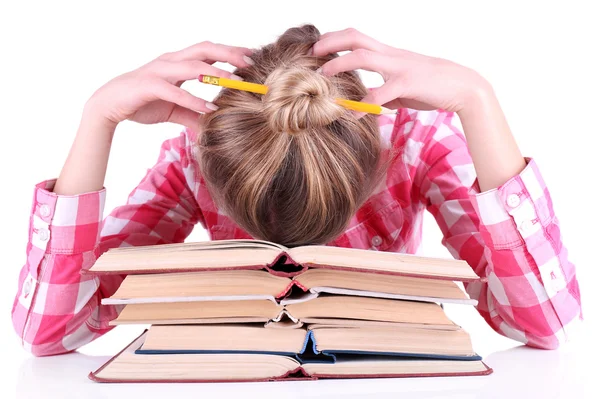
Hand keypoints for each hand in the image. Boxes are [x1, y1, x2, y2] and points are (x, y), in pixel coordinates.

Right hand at [85, 41, 253, 129]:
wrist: (107, 106)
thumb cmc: (141, 102)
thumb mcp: (173, 111)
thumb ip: (193, 115)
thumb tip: (212, 125)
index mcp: (177, 63)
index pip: (208, 51)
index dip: (229, 52)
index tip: (251, 57)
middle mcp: (170, 62)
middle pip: (204, 50)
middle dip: (229, 54)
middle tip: (251, 62)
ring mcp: (159, 71)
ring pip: (193, 66)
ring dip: (217, 74)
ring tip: (238, 83)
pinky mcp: (149, 86)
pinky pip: (175, 91)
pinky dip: (194, 100)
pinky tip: (209, 109)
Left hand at [312, 28, 490, 113]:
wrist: (464, 88)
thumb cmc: (433, 87)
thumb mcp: (404, 89)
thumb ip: (386, 94)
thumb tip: (371, 105)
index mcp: (389, 54)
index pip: (358, 37)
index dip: (335, 39)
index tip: (317, 48)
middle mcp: (391, 55)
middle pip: (355, 37)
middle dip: (331, 42)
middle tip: (311, 53)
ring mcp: (399, 66)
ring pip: (363, 56)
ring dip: (339, 64)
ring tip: (322, 75)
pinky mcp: (408, 83)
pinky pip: (380, 93)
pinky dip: (363, 104)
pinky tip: (351, 115)